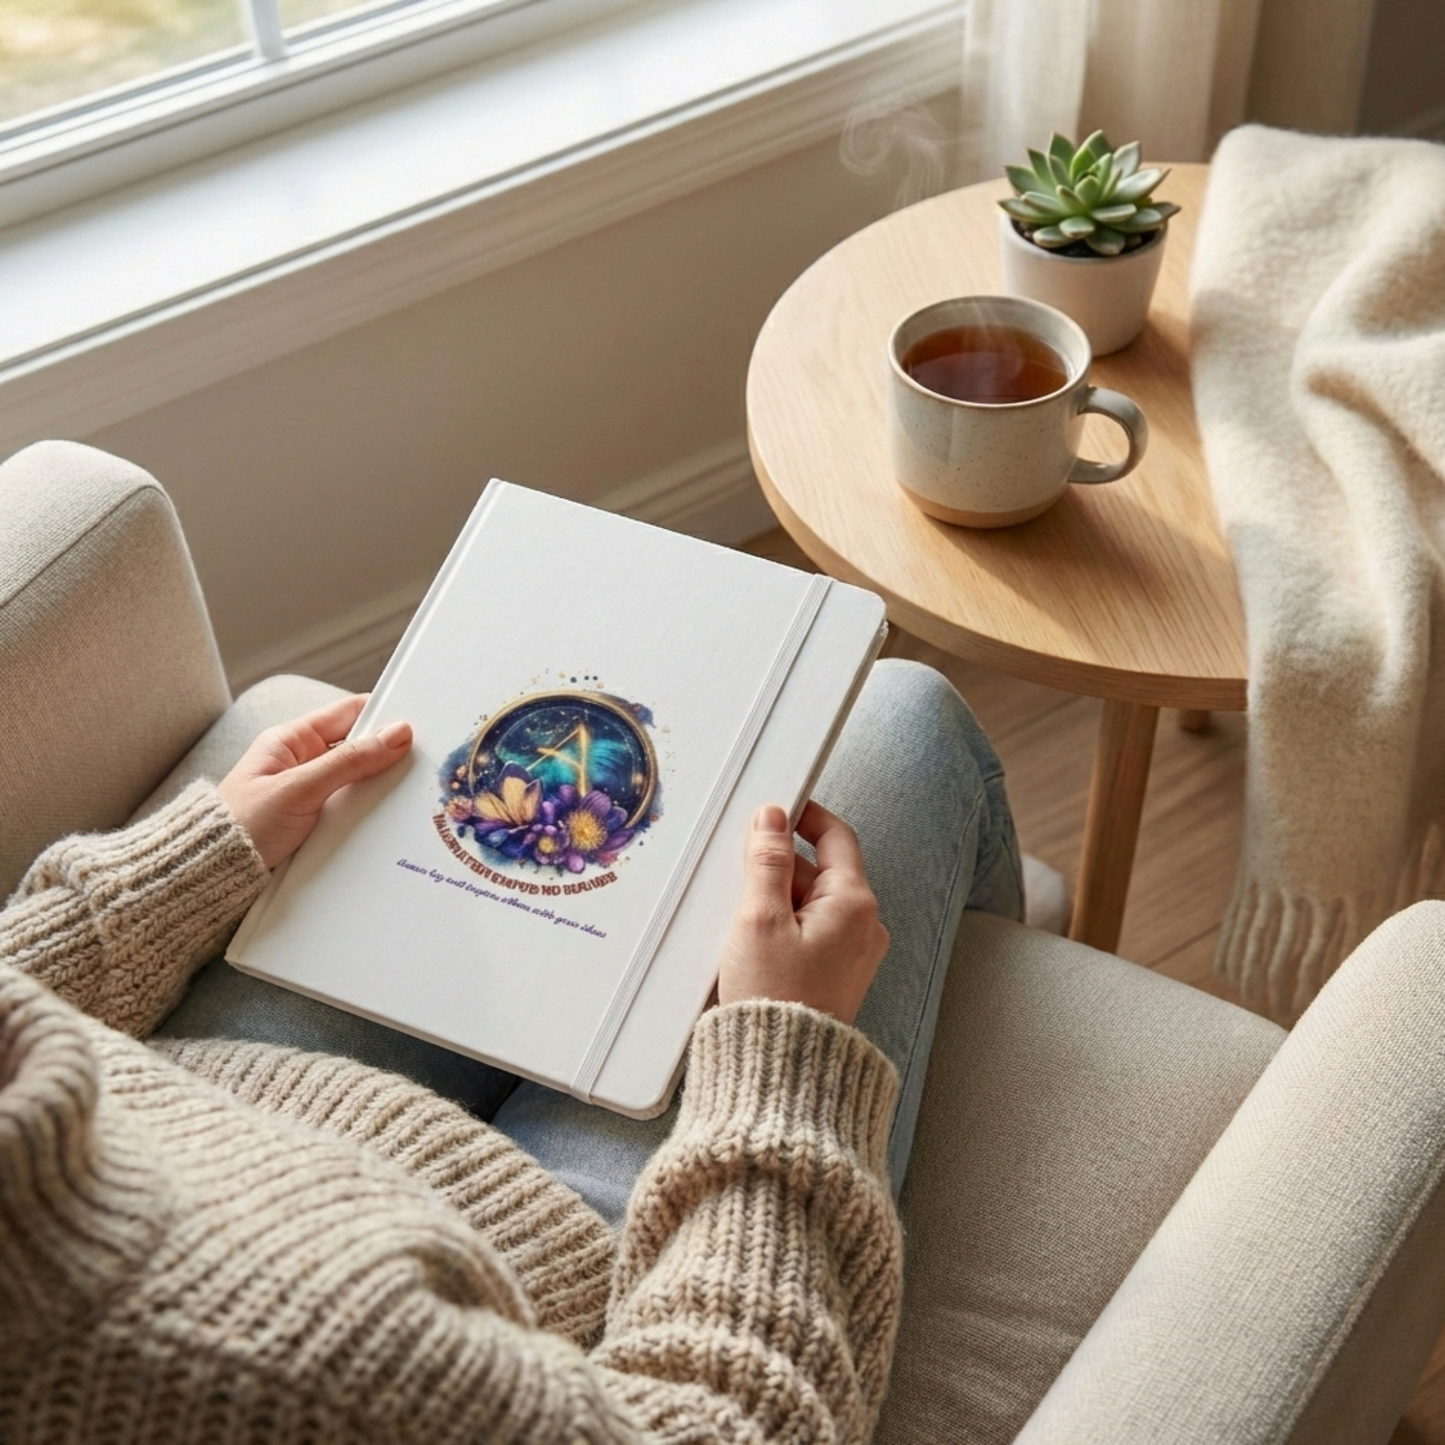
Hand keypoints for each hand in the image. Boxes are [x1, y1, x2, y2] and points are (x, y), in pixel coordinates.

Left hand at [217, 694, 412, 869]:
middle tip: (425, 763)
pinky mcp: (314, 821)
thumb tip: (397, 733)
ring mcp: (308, 792)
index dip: (383, 714)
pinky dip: (369, 812)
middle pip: (357, 748)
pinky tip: (389, 819)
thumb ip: (349, 761)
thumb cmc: (243, 828)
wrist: (212, 877)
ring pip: (357, 780)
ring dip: (379, 787)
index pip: (347, 713)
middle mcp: (301, 762)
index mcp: (290, 741)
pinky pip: (350, 808)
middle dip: (388, 755)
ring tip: (412, 793)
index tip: (419, 723)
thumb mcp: (300, 789)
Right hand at [718, 800, 888, 1024]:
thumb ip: (767, 861)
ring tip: (743, 921)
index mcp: (854, 903)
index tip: (774, 810)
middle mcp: (864, 925)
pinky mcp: (835, 974)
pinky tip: (753, 942)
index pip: (836, 836)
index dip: (804, 817)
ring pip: (811, 903)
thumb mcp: (760, 918)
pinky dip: (783, 927)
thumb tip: (772, 818)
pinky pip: (810, 932)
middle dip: (779, 867)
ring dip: (778, 901)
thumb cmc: (775, 997)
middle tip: (740, 875)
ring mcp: (853, 952)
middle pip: (819, 871)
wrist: (783, 1070)